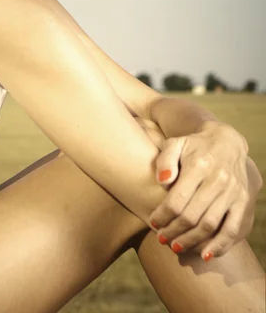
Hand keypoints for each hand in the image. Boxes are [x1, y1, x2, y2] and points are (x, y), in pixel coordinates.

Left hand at [148, 122, 263, 260]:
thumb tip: (162, 182)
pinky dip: (219, 245)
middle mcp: (218, 179)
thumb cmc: (193, 146)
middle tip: (161, 238)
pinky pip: (231, 229)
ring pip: (210, 225)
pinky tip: (205, 255)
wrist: (226, 142)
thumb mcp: (175, 144)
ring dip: (191, 241)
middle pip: (192, 216)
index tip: (153, 222)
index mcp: (199, 166)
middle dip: (173, 231)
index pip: (177, 199)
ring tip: (176, 247)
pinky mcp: (242, 201)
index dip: (163, 215)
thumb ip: (165, 160)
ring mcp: (232, 192)